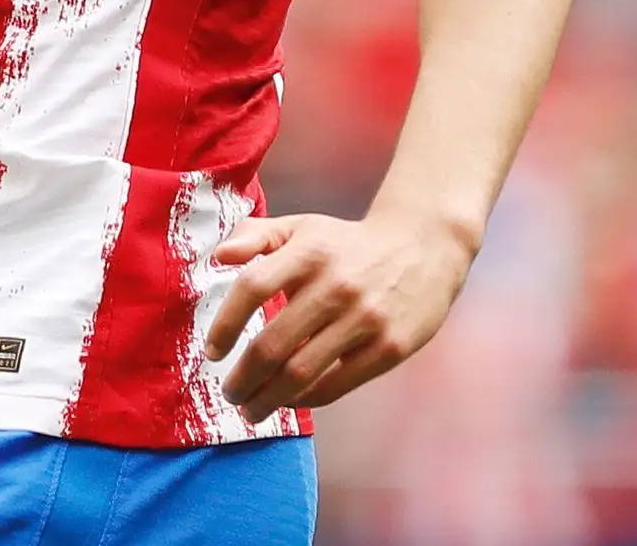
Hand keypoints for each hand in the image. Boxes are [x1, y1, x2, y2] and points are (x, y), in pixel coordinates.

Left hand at [202, 210, 475, 422]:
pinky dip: (305, 400)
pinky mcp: (388, 347)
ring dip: (267, 398)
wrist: (424, 247)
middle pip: (272, 344)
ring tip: (251, 408)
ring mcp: (364, 319)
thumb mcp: (303, 228)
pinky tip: (288, 401)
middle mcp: (335, 285)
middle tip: (229, 393)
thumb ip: (256, 236)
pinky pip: (335, 385)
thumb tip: (218, 257)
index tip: (212, 352)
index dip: (225, 325)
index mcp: (308, 251)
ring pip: (301, 372)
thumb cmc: (348, 243)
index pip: (252, 288)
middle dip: (242, 378)